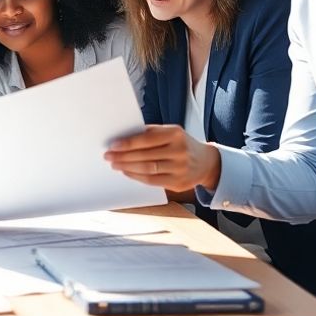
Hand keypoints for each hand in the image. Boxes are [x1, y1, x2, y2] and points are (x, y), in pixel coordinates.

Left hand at [103, 125, 221, 192]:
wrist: (206, 162)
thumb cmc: (181, 144)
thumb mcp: (171, 132)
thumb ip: (150, 133)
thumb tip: (123, 137)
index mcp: (176, 134)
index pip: (147, 139)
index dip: (128, 143)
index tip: (113, 145)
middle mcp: (179, 151)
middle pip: (145, 155)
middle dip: (123, 156)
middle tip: (108, 156)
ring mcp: (180, 168)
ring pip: (148, 169)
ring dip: (128, 167)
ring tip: (115, 164)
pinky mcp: (179, 183)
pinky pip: (153, 181)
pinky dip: (137, 176)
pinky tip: (127, 172)